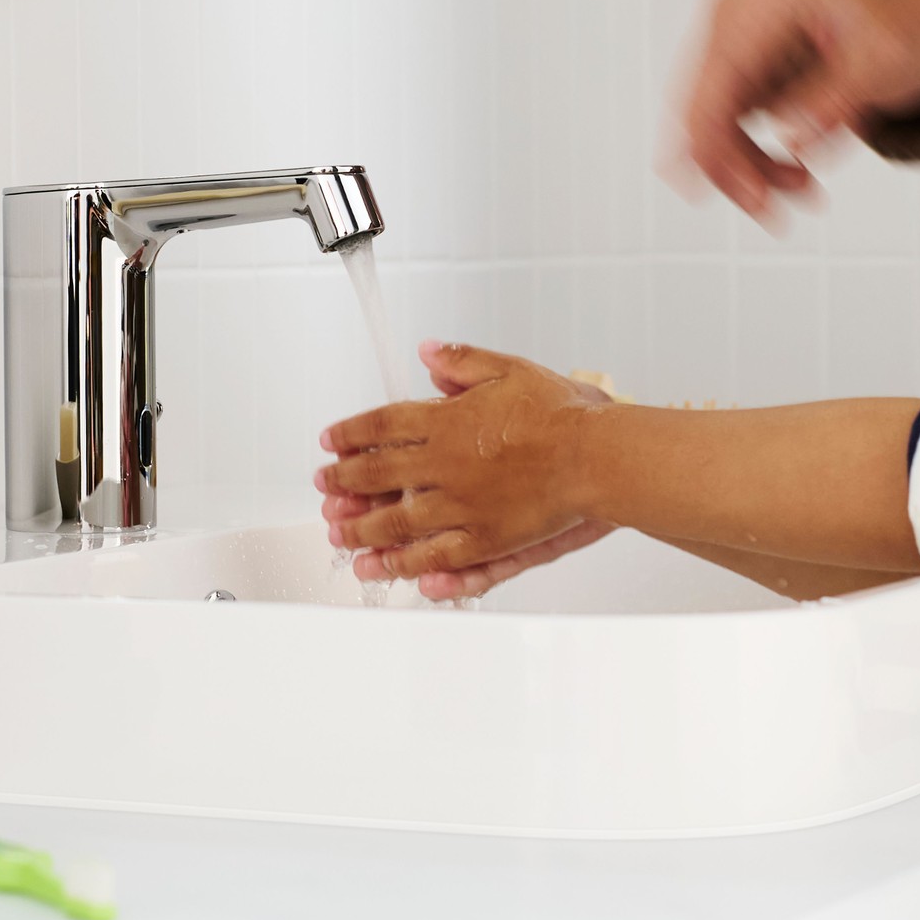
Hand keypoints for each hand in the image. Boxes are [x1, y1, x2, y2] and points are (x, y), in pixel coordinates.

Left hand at [315, 343, 603, 585]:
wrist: (594, 456)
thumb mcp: (510, 369)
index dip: (350, 433)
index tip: (331, 440)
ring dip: (360, 529)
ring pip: (394, 523)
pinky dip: (403, 563)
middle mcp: (443, 466)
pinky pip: (432, 556)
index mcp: (445, 422)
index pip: (381, 426)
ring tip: (339, 534)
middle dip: (343, 482)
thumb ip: (462, 361)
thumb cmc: (561, 414)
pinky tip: (384, 567)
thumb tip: (429, 352)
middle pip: (376, 476)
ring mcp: (459, 506)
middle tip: (324, 486)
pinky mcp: (482, 539)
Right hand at [674, 0, 919, 221]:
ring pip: (715, 133)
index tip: (751, 198)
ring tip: (804, 188)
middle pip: (705, 116)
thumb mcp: (884, 60)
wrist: (912, 12)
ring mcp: (735, 47)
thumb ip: (836, 98)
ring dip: (752, 172)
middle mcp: (737, 21)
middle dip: (738, 172)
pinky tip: (796, 175)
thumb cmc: (900, 20)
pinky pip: (732, 132)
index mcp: (765, 4)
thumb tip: (794, 137)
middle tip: (775, 211)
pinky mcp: (742, 74)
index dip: (721, 155)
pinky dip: (759, 162)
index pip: (714, 92)